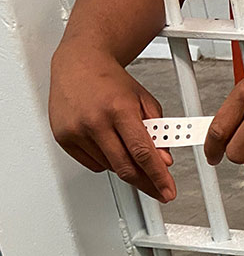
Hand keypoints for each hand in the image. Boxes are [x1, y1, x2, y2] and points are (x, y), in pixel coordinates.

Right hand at [49, 48, 175, 201]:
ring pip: (110, 167)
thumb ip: (158, 132)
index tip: (167, 191)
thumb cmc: (112, 81)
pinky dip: (106, 161)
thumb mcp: (145, 101)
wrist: (79, 65)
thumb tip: (164, 161)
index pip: (142, 153)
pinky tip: (109, 144)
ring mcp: (76, 131)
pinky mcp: (63, 138)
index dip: (158, 177)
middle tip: (158, 189)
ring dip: (126, 166)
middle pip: (125, 167)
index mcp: (120, 109)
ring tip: (128, 148)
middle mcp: (95, 121)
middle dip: (146, 183)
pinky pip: (92, 163)